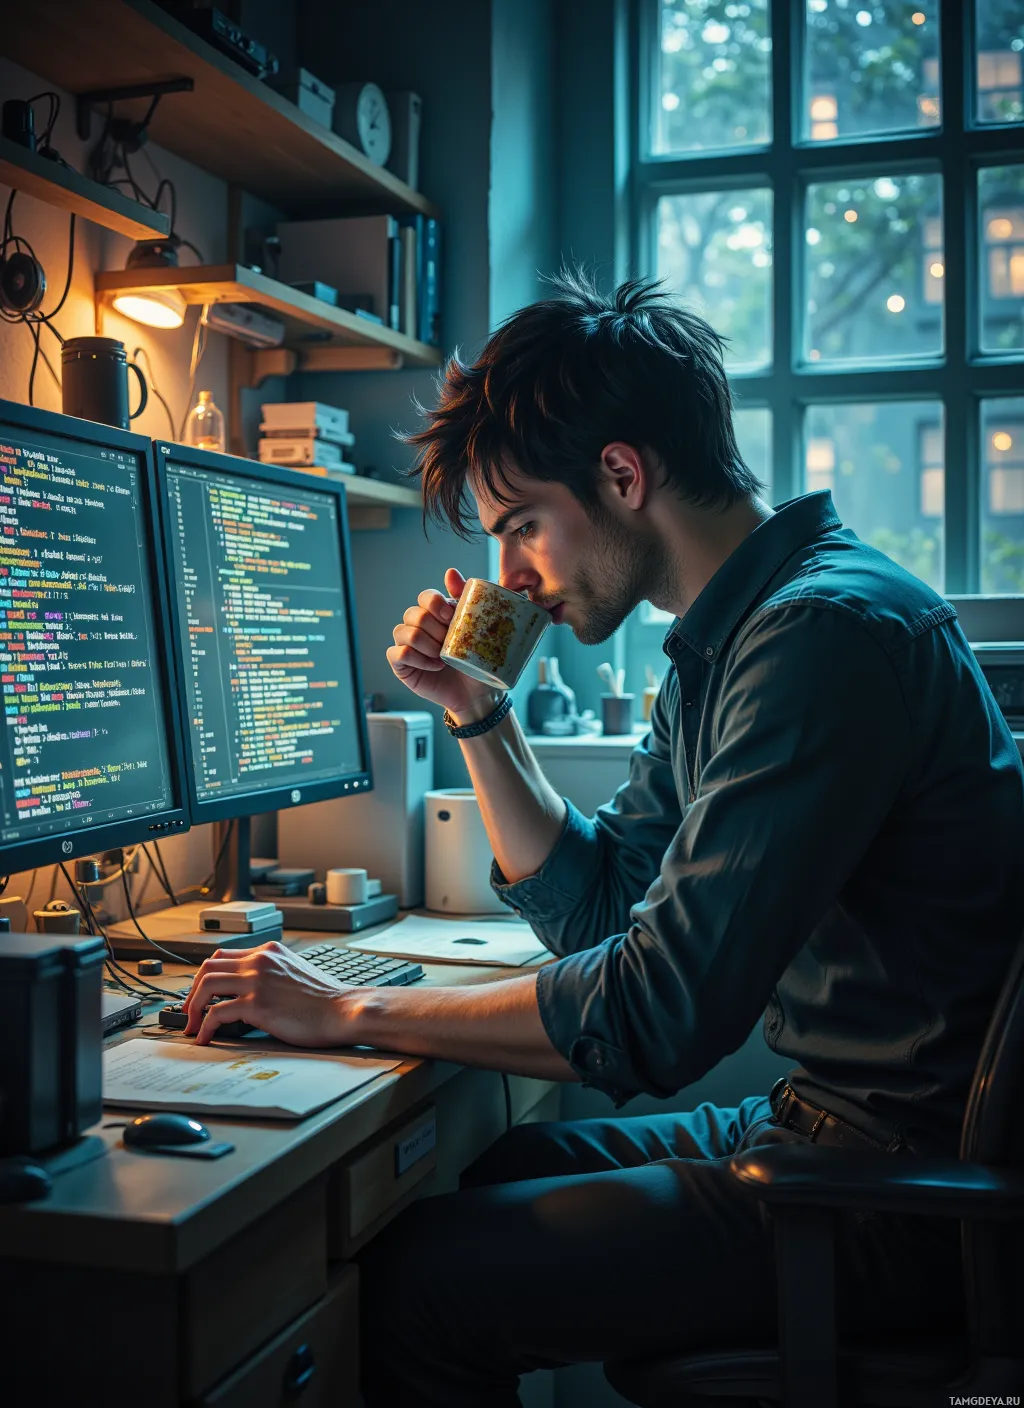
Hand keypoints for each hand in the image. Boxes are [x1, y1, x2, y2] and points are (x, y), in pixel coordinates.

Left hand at [181, 941, 357, 1046]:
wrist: (342, 1010)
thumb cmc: (325, 998)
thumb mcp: (296, 971)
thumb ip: (273, 971)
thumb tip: (252, 989)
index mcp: (269, 950)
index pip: (223, 955)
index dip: (206, 976)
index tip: (201, 994)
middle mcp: (260, 960)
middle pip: (208, 967)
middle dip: (192, 991)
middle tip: (190, 1011)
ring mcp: (257, 981)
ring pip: (206, 986)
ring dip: (193, 1008)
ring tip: (193, 1026)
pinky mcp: (257, 1004)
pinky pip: (217, 1013)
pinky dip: (206, 1027)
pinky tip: (206, 1038)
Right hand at [386, 568, 498, 719]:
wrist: (478, 692)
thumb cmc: (479, 660)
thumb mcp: (479, 628)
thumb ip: (467, 599)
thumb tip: (450, 572)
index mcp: (436, 614)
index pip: (426, 597)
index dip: (436, 605)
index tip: (452, 619)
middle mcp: (418, 626)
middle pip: (414, 613)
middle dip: (434, 629)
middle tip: (450, 644)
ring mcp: (407, 644)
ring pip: (404, 632)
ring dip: (427, 645)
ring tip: (443, 657)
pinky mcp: (400, 664)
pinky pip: (398, 652)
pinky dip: (419, 659)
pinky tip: (435, 666)